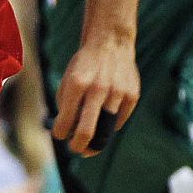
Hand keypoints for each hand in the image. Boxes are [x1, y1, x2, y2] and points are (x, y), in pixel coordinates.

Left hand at [52, 36, 139, 155]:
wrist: (110, 42)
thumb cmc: (85, 64)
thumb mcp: (69, 79)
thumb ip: (66, 105)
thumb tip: (68, 132)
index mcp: (77, 84)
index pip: (65, 121)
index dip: (60, 134)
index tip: (60, 136)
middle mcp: (98, 88)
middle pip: (87, 132)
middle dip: (78, 146)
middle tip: (75, 149)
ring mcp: (118, 92)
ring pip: (105, 129)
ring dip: (96, 137)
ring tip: (90, 139)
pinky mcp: (132, 95)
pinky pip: (119, 120)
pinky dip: (111, 124)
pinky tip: (105, 118)